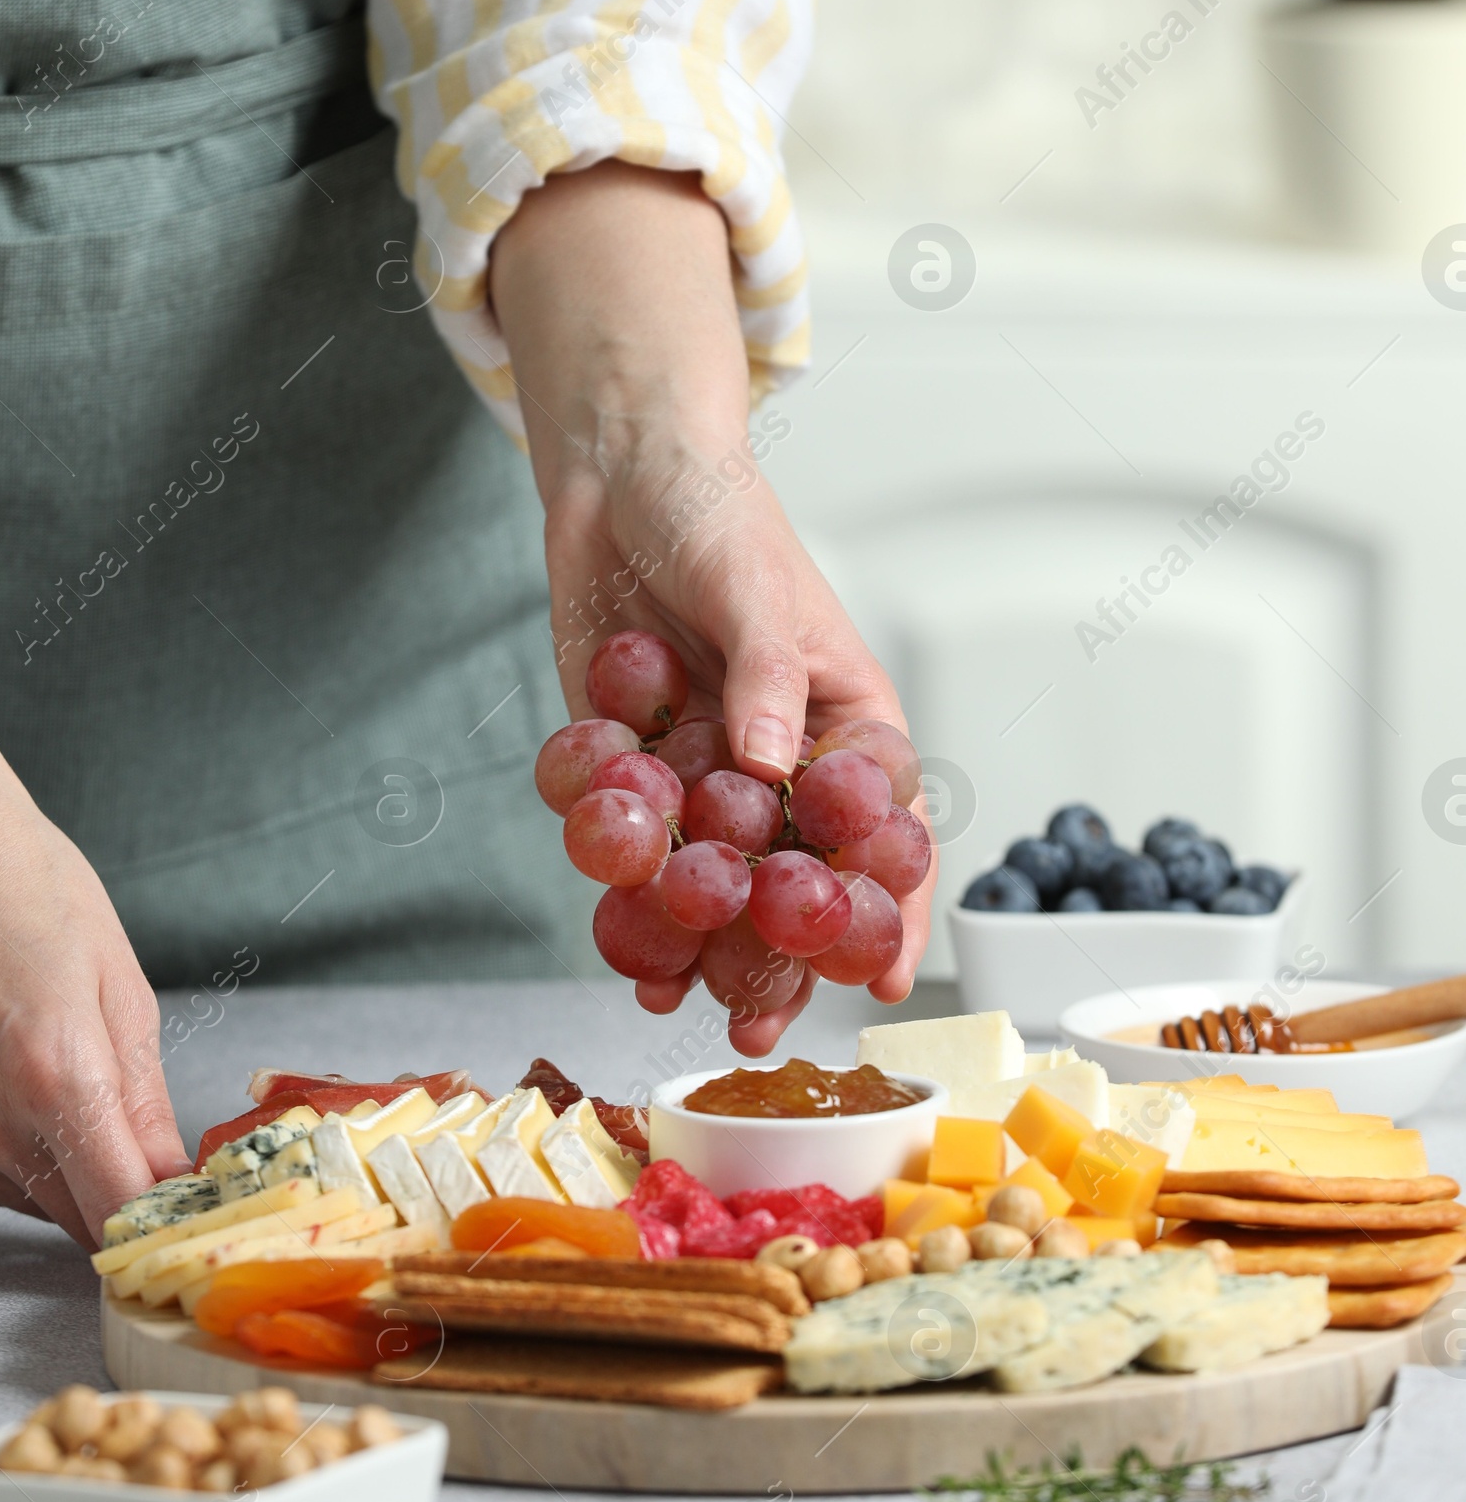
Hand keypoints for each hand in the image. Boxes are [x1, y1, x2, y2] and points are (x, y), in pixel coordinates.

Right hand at [0, 575, 188, 1245]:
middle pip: (67, 1214)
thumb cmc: (23, 884)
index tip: (181, 1228)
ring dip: (36, 1159)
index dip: (158, 1233)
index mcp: (54, 1075)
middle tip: (106, 1112)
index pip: (119, 1216)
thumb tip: (175, 1187)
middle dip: (102, 1182)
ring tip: (25, 1059)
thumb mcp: (117, 985)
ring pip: (10, 1196)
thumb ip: (145, 1104)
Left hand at [490, 164, 935, 1054]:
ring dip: (690, 936)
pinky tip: (615, 923)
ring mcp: (705, 772)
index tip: (879, 976)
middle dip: (774, 954)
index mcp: (845, 726)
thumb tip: (771, 764)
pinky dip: (620, 878)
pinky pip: (630, 839)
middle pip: (791, 878)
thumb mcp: (758, 586)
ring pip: (708, 876)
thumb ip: (767, 678)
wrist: (618, 477)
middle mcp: (779, 764)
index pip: (881, 829)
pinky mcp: (634, 764)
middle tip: (755, 1024)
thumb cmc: (720, 516)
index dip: (885, 905)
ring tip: (670, 995)